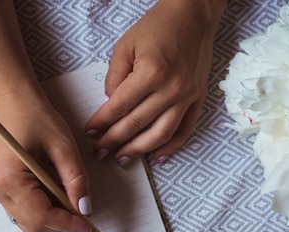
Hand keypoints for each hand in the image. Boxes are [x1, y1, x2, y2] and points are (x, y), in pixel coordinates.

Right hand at [0, 91, 91, 231]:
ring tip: (69, 196)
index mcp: (10, 178)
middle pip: (34, 224)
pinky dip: (44, 208)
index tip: (88, 226)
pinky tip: (56, 192)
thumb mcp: (63, 146)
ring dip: (52, 216)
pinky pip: (25, 210)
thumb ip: (76, 180)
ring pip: (29, 221)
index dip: (67, 224)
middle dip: (61, 222)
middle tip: (83, 210)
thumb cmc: (36, 117)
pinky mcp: (2, 188)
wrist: (14, 102)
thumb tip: (84, 208)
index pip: (41, 216)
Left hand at [85, 0, 225, 164]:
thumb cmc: (158, 27)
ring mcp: (187, 97)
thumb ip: (115, 77)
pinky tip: (155, 157)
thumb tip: (112, 105)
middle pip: (137, 125)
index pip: (119, 107)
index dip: (101, 123)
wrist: (193, 16)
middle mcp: (171, 89)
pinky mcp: (198, 99)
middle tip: (99, 152)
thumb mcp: (125, 45)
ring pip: (160, 134)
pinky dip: (171, 147)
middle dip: (114, 142)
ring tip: (122, 158)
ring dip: (139, 150)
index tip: (90, 132)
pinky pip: (184, 130)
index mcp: (151, 73)